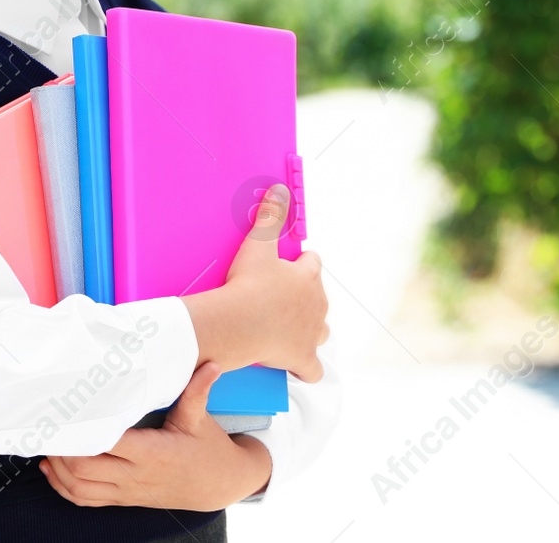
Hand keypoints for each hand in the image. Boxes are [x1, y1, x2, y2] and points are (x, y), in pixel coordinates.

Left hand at [39, 361, 270, 510]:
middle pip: (84, 468)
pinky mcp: (123, 499)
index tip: (67, 411)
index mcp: (152, 454)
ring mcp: (127, 491)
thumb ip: (198, 391)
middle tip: (49, 423)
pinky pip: (87, 500)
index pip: (107, 443)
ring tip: (46, 444)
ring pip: (80, 488)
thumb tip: (212, 365)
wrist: (217, 485)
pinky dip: (64, 487)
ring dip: (58, 469)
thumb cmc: (207, 448)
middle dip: (62, 448)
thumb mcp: (200, 419)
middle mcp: (136, 476)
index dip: (84, 430)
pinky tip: (51, 470)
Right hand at [184, 182, 329, 381]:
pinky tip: (299, 368)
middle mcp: (317, 305)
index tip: (288, 265)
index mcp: (308, 277)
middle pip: (318, 298)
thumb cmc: (248, 284)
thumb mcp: (257, 245)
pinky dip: (308, 369)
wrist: (238, 323)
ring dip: (308, 328)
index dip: (301, 264)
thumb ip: (270, 216)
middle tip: (278, 297)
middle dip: (304, 297)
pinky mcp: (303, 359)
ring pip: (320, 330)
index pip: (313, 264)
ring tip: (287, 327)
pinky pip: (313, 370)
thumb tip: (280, 189)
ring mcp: (312, 334)